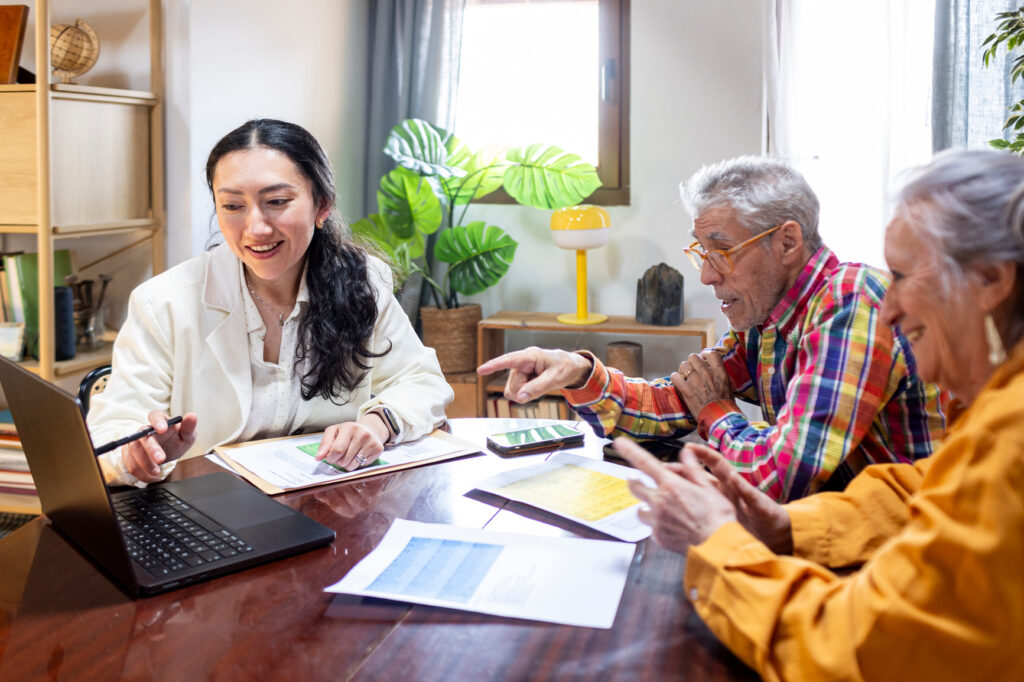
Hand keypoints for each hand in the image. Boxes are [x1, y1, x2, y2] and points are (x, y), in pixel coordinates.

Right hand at [121, 411, 198, 482]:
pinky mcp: (129, 454)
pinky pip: (130, 463)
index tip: (162, 429)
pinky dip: (141, 472)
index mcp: (160, 420)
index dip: (157, 421)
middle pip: (143, 436)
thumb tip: (192, 416)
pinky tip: (151, 476)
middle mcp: (145, 429)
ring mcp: (135, 441)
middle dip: (151, 449)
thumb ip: (189, 427)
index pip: (155, 415)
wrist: (167, 452)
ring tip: (157, 472)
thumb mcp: (187, 435)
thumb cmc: (176, 440)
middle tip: (161, 459)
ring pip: (134, 451)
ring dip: (144, 464)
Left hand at [315, 415, 387, 470]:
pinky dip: (357, 464)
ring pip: (352, 465)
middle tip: (340, 455)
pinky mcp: (378, 449)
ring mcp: (371, 442)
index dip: (330, 458)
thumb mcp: (334, 432)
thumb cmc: (348, 432)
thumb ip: (324, 444)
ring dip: (347, 464)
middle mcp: (362, 434)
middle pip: (344, 460)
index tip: (330, 457)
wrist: (369, 428)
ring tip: (349, 455)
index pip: (337, 450)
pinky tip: (359, 455)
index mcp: (348, 427)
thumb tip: (318, 458)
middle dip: (338, 462)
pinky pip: (361, 466)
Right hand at [477, 347, 592, 403]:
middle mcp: (521, 362)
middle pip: (513, 385)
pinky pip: (515, 393)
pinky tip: (534, 386)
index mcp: (530, 356)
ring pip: (512, 391)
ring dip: (525, 393)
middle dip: (525, 391)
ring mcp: (519, 371)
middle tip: (542, 385)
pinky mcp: (519, 378)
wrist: (569, 367)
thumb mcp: (555, 378)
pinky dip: (525, 394)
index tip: (481, 370)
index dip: (494, 365)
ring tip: (540, 384)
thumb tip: (520, 397)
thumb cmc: (563, 367)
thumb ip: (538, 388)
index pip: (509, 360)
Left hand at [615, 437, 737, 554]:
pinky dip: (657, 525)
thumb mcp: (709, 487)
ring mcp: (656, 520)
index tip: (618, 442)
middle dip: (634, 481)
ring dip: (646, 507)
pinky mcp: (658, 537)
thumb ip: (693, 469)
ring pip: (640, 510)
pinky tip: (671, 527)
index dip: (630, 450)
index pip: (645, 462)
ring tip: (658, 509)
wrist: (718, 546)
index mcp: (671, 485)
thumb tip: (686, 451)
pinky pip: (651, 527)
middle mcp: (659, 501)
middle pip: (635, 486)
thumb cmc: (718, 516)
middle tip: (637, 480)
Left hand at [671, 349, 731, 415]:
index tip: (704, 358)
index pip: (711, 353)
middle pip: (694, 357)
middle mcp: (706, 372)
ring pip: (683, 365)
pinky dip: (676, 378)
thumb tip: (714, 368)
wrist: (719, 417)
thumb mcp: (728, 385)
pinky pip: (675, 376)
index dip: (705, 354)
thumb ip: (720, 374)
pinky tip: (679, 383)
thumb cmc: (725, 404)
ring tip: (685, 376)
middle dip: (692, 362)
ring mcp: (694, 380)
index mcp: (719, 371)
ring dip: (683, 370)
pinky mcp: (685, 390)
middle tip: (693, 369)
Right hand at [673, 442, 792, 553]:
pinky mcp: (714, 521)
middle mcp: (724, 494)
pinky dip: (683, 511)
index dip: (704, 454)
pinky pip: (695, 514)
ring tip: (659, 487)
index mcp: (735, 486)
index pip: (717, 464)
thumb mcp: (763, 508)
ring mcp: (717, 507)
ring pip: (693, 494)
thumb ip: (749, 494)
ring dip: (678, 489)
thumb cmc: (772, 523)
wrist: (776, 544)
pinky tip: (668, 512)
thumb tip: (734, 477)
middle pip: (698, 477)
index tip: (689, 447)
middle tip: (662, 469)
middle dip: (681, 471)